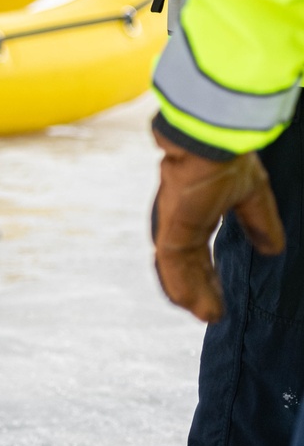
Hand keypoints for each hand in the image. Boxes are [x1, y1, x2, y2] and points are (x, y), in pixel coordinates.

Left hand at [151, 128, 284, 322]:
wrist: (213, 132)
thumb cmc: (229, 153)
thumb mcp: (252, 193)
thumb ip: (258, 222)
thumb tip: (273, 249)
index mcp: (198, 207)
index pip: (197, 250)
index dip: (207, 276)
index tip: (216, 298)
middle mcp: (181, 214)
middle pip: (186, 261)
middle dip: (199, 287)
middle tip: (209, 312)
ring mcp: (173, 217)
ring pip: (177, 265)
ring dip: (189, 291)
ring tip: (203, 314)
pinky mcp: (171, 219)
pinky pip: (171, 259)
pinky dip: (177, 282)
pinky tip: (186, 303)